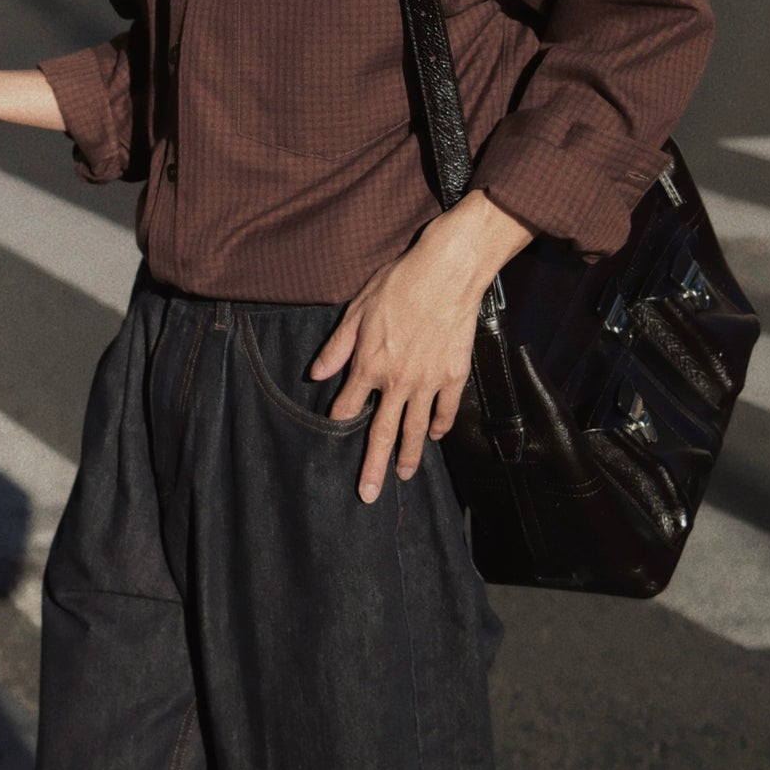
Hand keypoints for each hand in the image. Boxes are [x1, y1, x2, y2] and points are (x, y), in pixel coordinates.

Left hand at [310, 191, 533, 504]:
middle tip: (368, 495)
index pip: (350, 404)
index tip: (336, 427)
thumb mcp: (358, 309)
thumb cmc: (398, 285)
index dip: (341, 417)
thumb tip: (315, 373)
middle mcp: (397, 381)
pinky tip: (434, 436)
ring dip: (408, 455)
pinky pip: (445, 411)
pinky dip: (439, 426)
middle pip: (382, 432)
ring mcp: (428, 382)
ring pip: (415, 429)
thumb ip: (338, 347)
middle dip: (373, 465)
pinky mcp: (453, 376)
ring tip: (402, 476)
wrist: (446, 274)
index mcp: (370, 364)